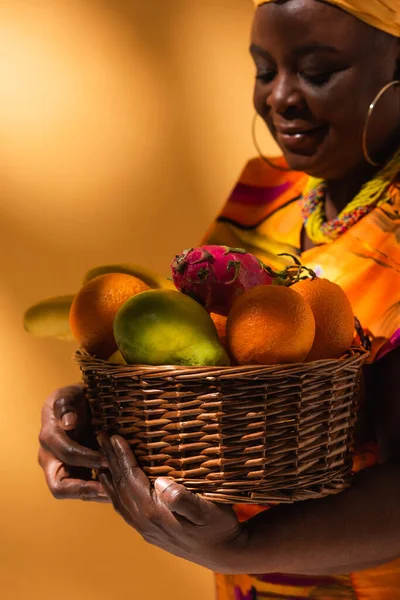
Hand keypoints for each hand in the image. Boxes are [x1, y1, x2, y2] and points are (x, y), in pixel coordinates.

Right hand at [38, 384, 108, 501]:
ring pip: (73, 492)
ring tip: (117, 494)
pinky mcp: (74, 472)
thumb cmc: (72, 398)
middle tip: (109, 492)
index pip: (67, 455)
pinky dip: (99, 489)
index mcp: (49, 438)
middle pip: (60, 487)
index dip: (87, 459)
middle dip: (84, 490)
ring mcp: (61, 467)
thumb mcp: (68, 394)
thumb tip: (68, 422)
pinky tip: (118, 487)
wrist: (76, 405)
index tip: (108, 460)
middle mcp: (50, 458)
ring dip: (94, 494)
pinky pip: (84, 487)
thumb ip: (66, 405)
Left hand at [97, 434, 246, 572]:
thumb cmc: (219, 527)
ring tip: (102, 459)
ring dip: (110, 476)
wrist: (225, 554)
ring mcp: (145, 528)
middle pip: (120, 486)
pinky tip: (114, 487)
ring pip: (119, 498)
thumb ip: (184, 500)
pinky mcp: (150, 531)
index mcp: (154, 513)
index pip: (131, 478)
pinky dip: (115, 493)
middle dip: (110, 460)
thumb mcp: (208, 511)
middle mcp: (144, 522)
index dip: (122, 456)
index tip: (114, 436)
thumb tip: (162, 484)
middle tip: (100, 437)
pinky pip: (124, 509)